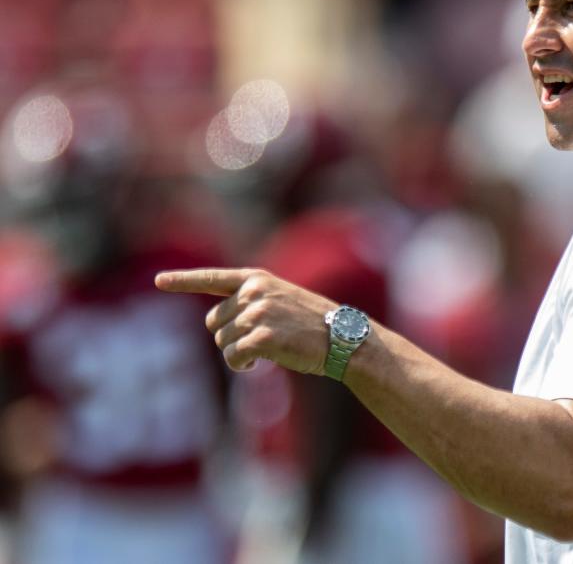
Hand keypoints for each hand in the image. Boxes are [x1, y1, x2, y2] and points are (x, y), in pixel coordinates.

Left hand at [154, 267, 334, 374]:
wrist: (343, 337)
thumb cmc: (315, 323)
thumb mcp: (283, 299)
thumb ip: (251, 302)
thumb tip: (217, 324)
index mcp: (258, 279)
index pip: (213, 278)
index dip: (183, 280)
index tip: (159, 281)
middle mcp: (254, 292)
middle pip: (214, 321)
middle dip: (229, 336)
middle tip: (258, 341)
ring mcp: (257, 313)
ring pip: (222, 342)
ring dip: (238, 353)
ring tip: (269, 350)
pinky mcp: (261, 337)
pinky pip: (232, 357)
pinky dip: (242, 365)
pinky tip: (259, 364)